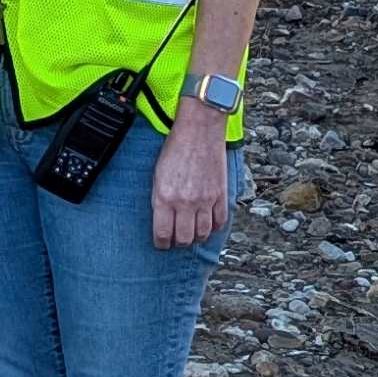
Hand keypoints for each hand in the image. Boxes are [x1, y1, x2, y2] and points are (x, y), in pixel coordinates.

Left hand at [151, 106, 231, 248]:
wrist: (199, 132)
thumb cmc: (174, 150)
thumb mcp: (157, 175)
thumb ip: (160, 199)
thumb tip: (163, 220)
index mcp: (164, 197)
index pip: (163, 234)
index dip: (161, 244)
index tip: (161, 244)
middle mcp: (184, 203)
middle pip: (184, 239)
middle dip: (178, 243)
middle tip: (177, 241)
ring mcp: (205, 201)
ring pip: (203, 234)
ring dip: (197, 238)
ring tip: (192, 234)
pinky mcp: (220, 195)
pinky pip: (220, 222)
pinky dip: (215, 227)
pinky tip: (209, 224)